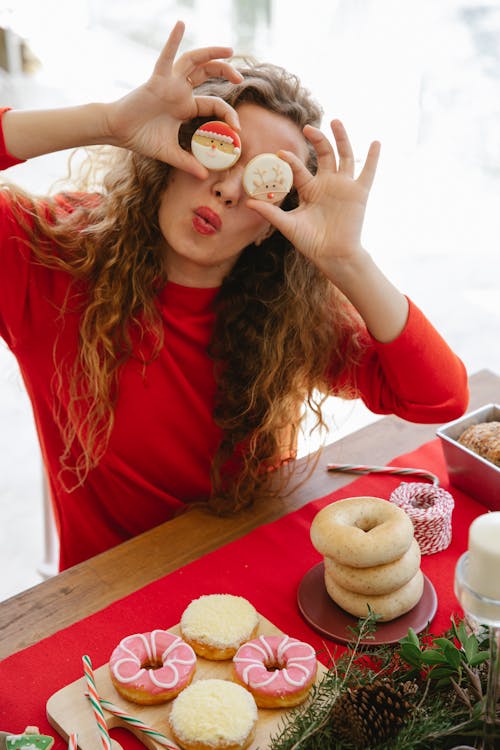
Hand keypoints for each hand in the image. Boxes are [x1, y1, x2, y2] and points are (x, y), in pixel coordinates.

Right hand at [104, 20, 242, 176]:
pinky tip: (181, 25)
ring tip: (229, 50)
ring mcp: (169, 83)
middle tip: (239, 77)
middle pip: (208, 74)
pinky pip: (166, 57)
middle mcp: (180, 91)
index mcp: (185, 107)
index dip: (228, 114)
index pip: (213, 104)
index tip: (237, 128)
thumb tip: (204, 177)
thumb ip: (188, 163)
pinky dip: (173, 40)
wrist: (118, 132)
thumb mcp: (170, 154)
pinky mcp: (157, 80)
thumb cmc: (141, 139)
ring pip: (193, 61)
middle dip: (226, 71)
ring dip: (211, 53)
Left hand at [247, 120, 379, 279]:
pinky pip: (368, 172)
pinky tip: (376, 142)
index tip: (280, 154)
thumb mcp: (288, 225)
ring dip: (341, 138)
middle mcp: (327, 184)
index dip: (291, 161)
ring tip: (336, 121)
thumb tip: (247, 203)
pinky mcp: (359, 193)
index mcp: (310, 189)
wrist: (332, 256)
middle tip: (308, 128)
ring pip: (344, 156)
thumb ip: (270, 212)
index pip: (300, 170)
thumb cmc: (310, 242)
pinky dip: (373, 158)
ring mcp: (344, 186)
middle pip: (324, 154)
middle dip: (317, 139)